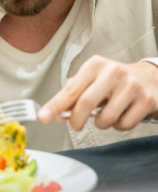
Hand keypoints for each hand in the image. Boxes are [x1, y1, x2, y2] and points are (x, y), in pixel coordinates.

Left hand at [38, 55, 157, 129]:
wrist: (148, 78)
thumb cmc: (113, 80)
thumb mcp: (92, 79)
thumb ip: (74, 93)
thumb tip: (56, 112)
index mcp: (95, 65)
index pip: (71, 89)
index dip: (55, 105)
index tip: (43, 117)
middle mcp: (113, 72)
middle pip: (86, 103)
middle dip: (77, 120)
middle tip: (75, 125)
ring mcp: (131, 86)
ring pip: (106, 118)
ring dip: (101, 124)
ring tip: (105, 114)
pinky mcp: (146, 100)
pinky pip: (124, 125)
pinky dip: (118, 126)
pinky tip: (122, 114)